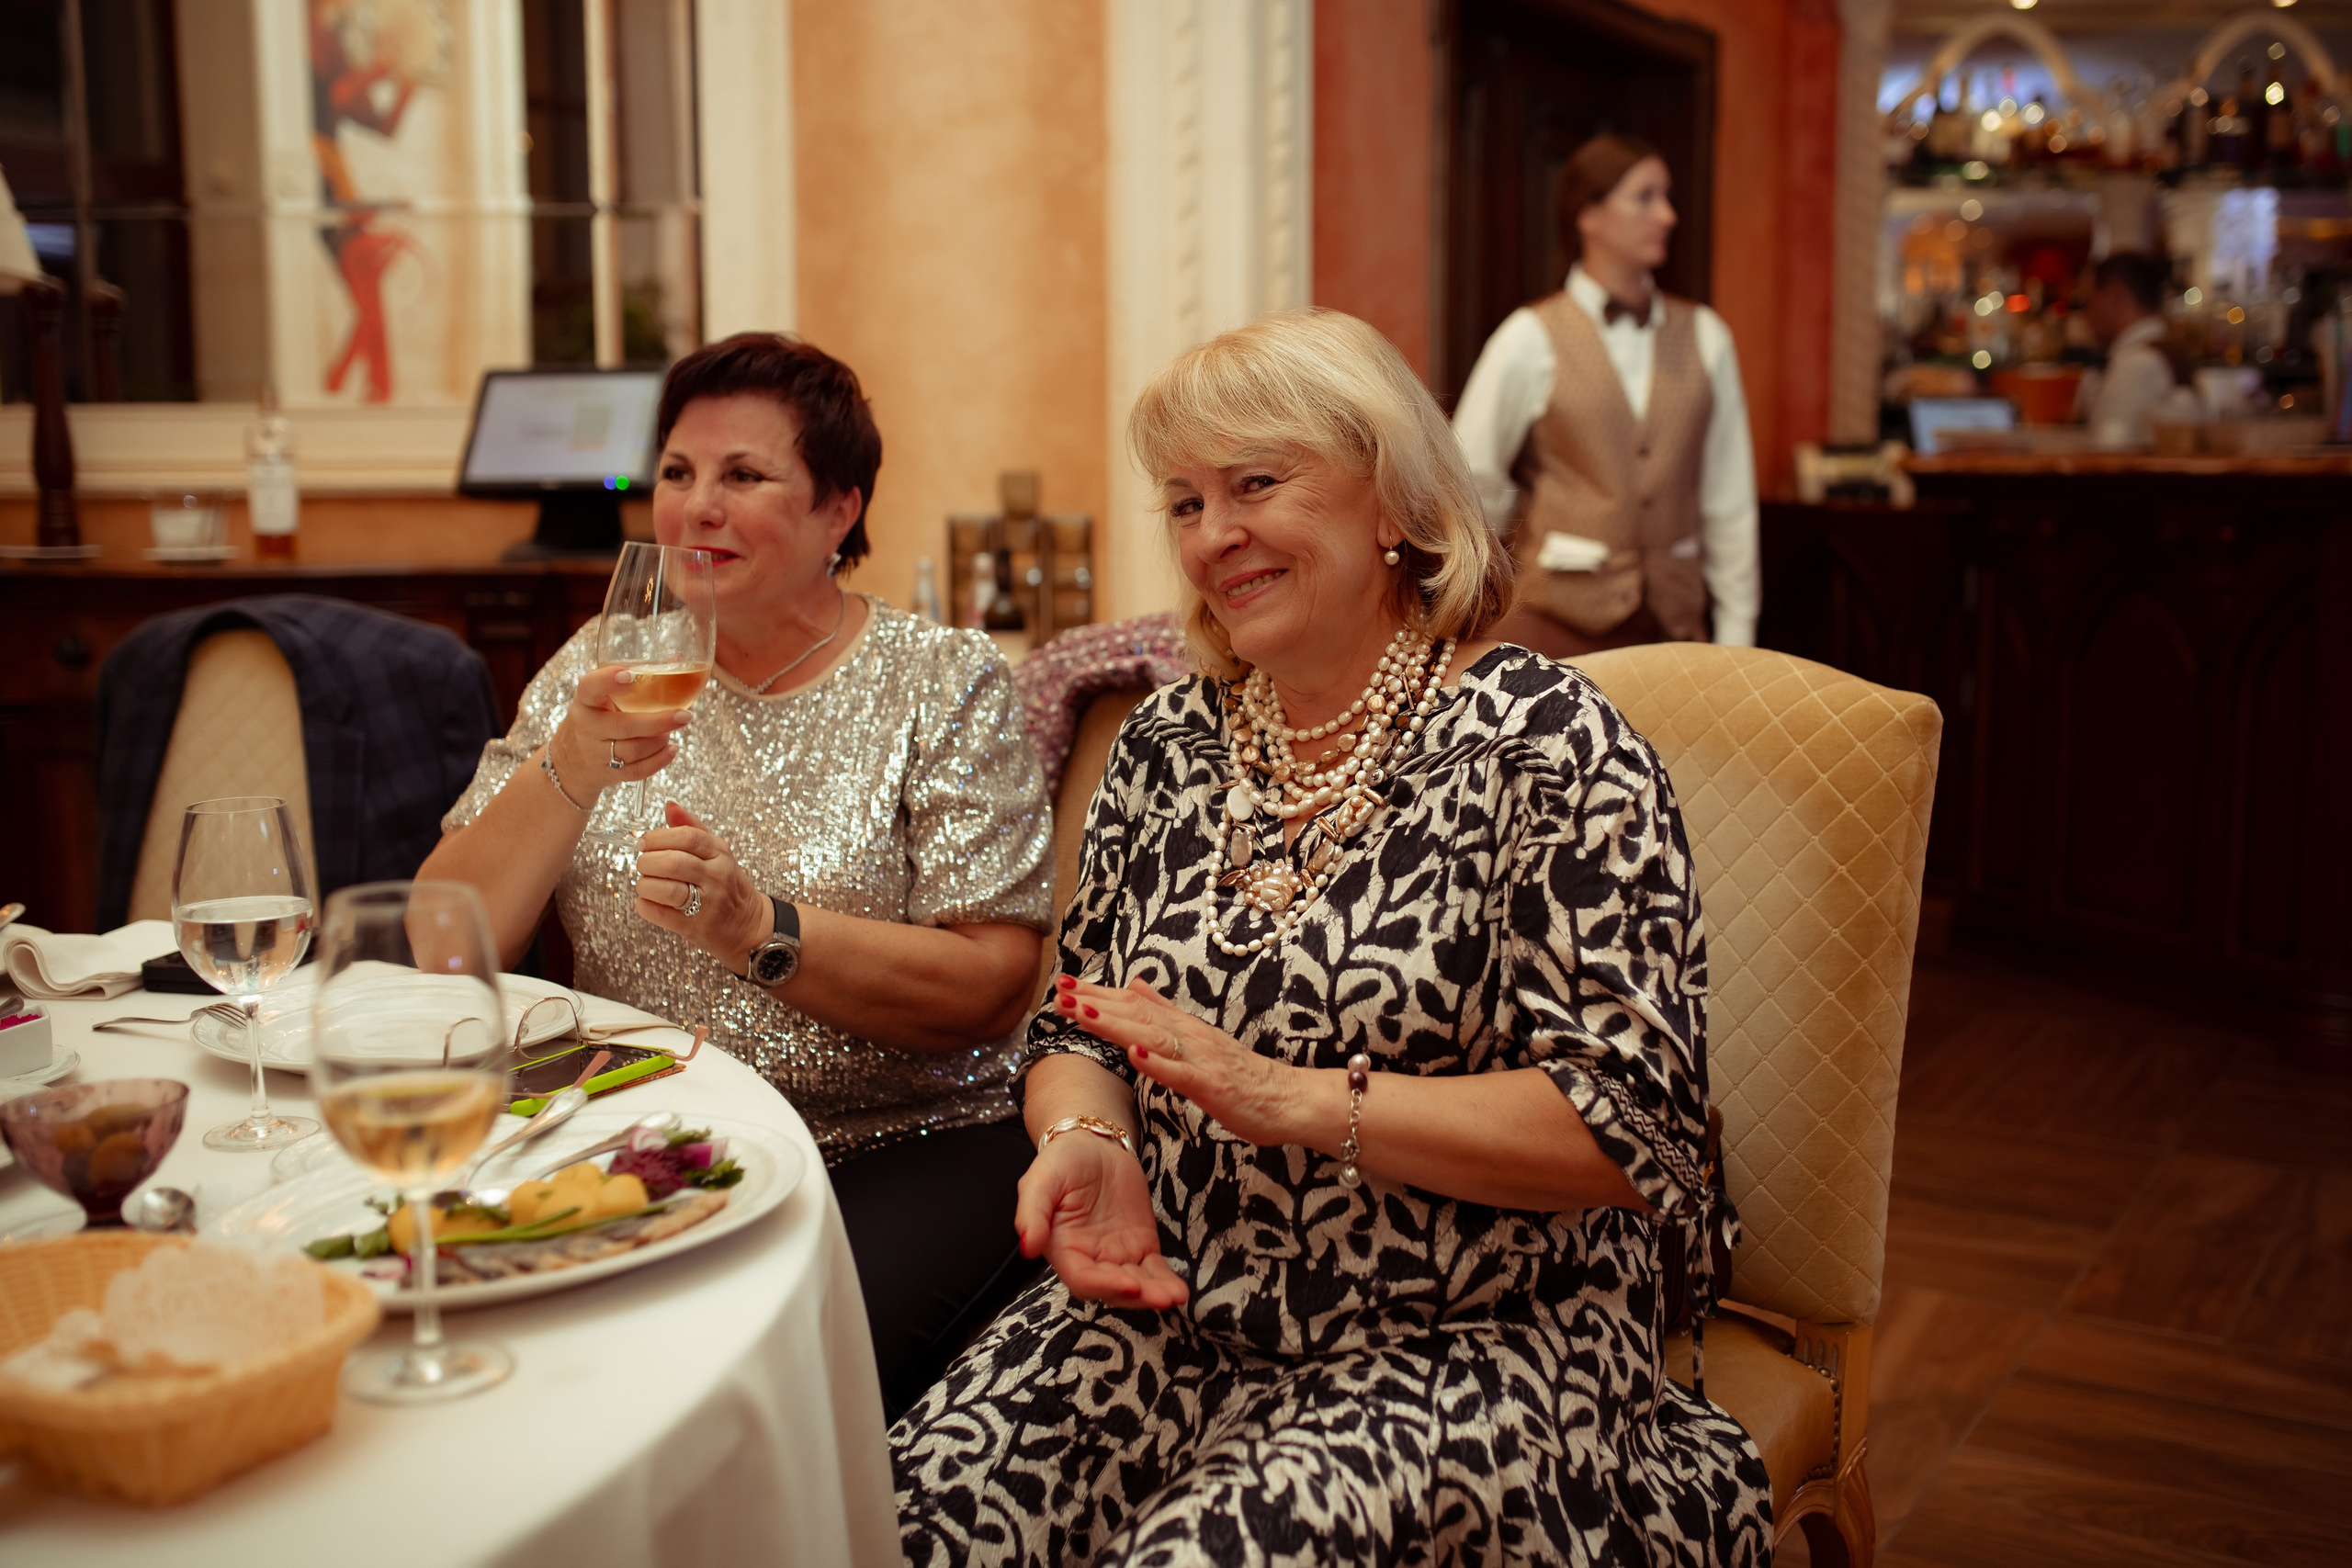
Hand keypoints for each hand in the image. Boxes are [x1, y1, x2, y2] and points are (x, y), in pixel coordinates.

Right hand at [549, 664, 693, 788]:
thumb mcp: (601, 697)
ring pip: (634, 750)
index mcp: (585, 702)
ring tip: (671, 729)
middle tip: (685, 715)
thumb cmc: (596, 718)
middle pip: (625, 726)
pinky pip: (637, 771)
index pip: (590, 688)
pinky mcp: (607, 774)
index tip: (629, 674)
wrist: (568, 762)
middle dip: (658, 721)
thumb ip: (632, 681)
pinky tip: (672, 749)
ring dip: (660, 740)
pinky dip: (659, 761)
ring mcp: (596, 754)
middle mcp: (588, 728)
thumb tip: (677, 659)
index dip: (608, 680)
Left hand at [630, 801, 770, 971]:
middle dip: (647, 862)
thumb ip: (691, 828)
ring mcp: (708, 902)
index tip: (644, 843)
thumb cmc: (726, 885)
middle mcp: (717, 876)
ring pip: (665, 889)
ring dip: (645, 885)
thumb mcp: (716, 852)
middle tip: (642, 864)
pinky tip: (647, 901)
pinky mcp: (694, 925)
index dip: (658, 837)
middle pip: (673, 862)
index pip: (686, 836)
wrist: (746, 924)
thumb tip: (670, 806)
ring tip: (645, 884)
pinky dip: (644, 906)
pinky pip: (659, 914)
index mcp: (720, 853)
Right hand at [1015, 1128, 1187, 1309]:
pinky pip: (1154, 1269)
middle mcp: (1090, 1259)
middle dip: (1136, 1296)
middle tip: (1160, 1296)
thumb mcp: (1040, 1180)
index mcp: (1063, 1249)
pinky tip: (1179, 1290)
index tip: (1129, 1283)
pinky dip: (1166, 1280)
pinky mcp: (1140, 1245)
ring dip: (1155, 1293)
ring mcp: (1117, 1255)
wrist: (1092, 1145)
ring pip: (1137, 1284)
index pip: (1083, 1278)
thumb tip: (1028, 1246)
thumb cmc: (1060, 1162)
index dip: (1105, 1285)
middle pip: (1112, 1289)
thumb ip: (1031, 1213)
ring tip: (1174, 1296)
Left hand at [1052, 975, 1317, 1148]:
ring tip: (1083, 1012)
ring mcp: (1201, 1059)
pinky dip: (1157, 1064)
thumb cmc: (1243, 1075)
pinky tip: (1133, 1054)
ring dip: (1116, 1024)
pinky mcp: (1214, 1085)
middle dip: (1096, 1003)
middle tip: (1058, 991)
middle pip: (1136, 1015)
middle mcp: (1188, 1036)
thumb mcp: (1198, 1038)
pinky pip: (1182, 1074)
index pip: (1133, 1005)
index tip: (1062, 984)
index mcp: (1182, 1027)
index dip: (1098, 994)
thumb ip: (1165, 1012)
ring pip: (1152, 1038)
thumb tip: (1134, 984)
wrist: (1289, 1099)